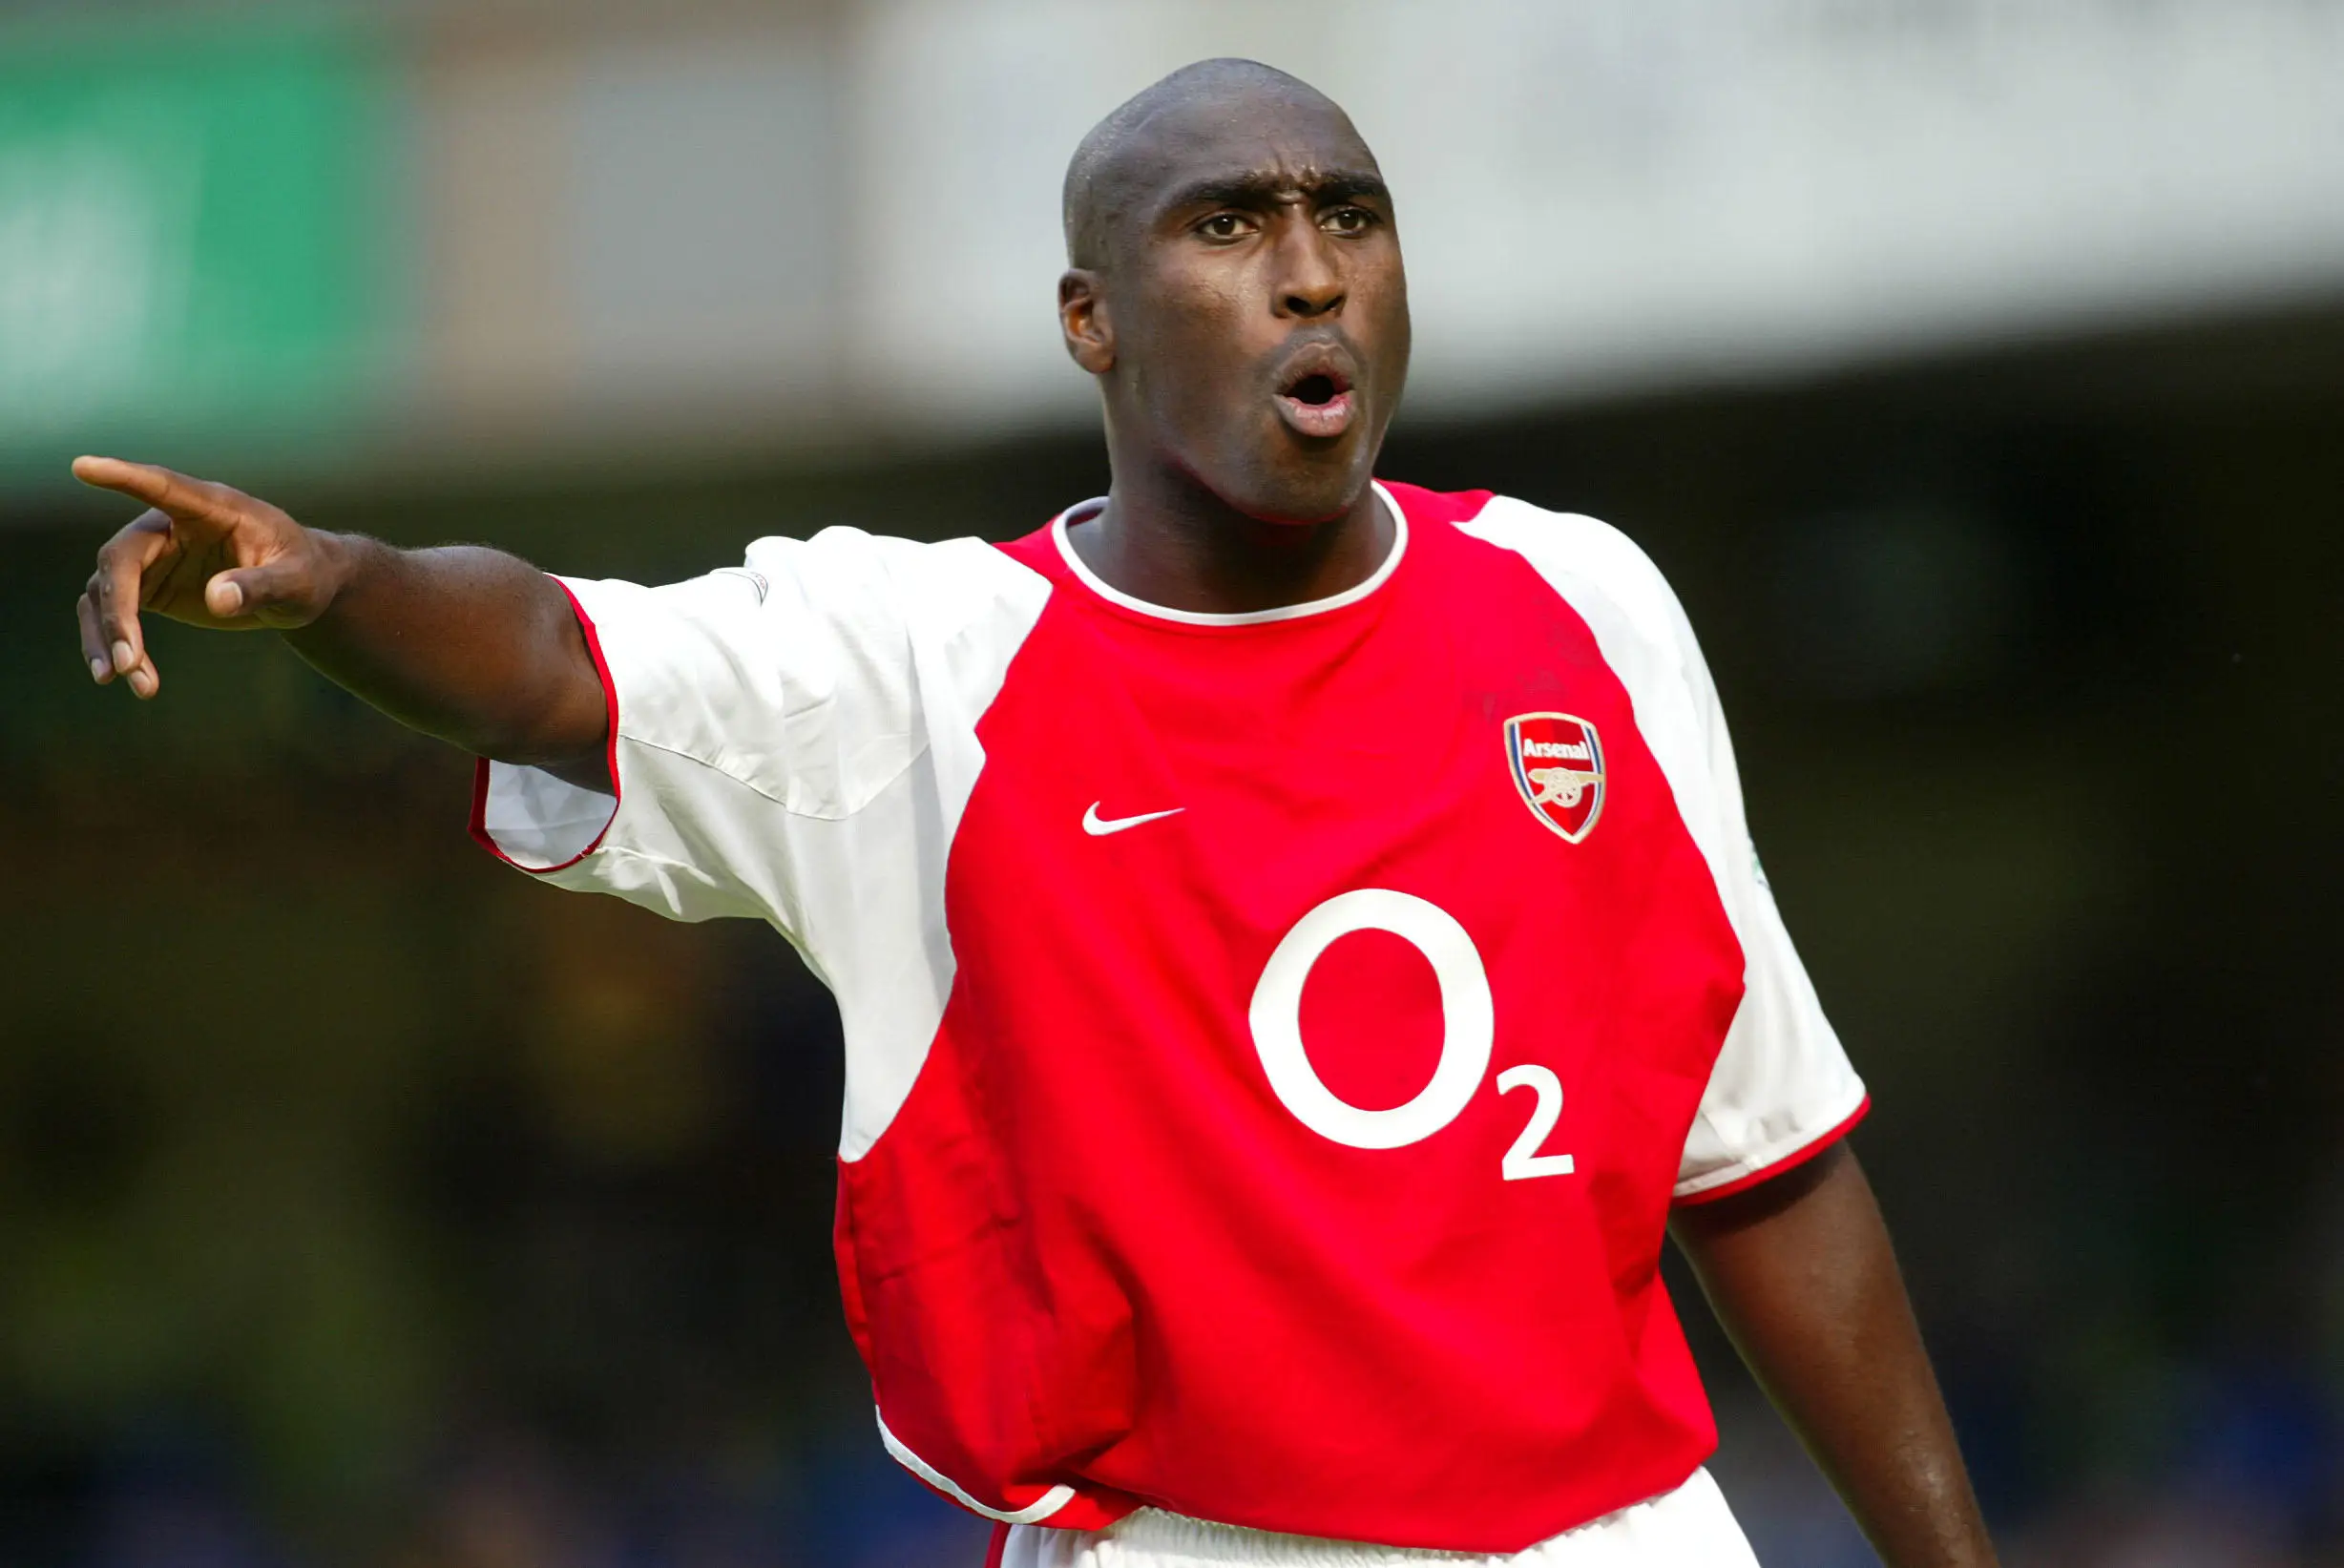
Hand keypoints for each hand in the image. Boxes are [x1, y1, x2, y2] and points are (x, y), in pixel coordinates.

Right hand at [73, 457, 349, 698]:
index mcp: (211, 509)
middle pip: (121, 559)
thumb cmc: (304, 572)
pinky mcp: (147, 587)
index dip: (124, 477)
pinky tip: (127, 679)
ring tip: (128, 680)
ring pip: (105, 591)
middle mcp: (170, 527)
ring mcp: (153, 557)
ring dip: (108, 635)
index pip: (162, 487)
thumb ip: (261, 585)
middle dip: (118, 612)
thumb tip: (218, 598)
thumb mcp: (297, 581)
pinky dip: (111, 644)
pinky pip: (112, 613)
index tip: (83, 466)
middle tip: (128, 661)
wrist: (300, 588)